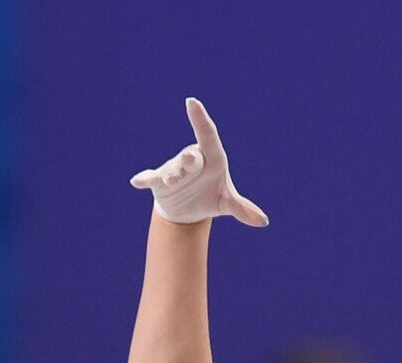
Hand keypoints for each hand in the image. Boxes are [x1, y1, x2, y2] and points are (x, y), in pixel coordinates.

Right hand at [129, 98, 267, 226]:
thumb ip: (242, 209)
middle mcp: (191, 160)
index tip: (192, 102)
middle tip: (191, 159)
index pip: (208, 136)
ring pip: (172, 170)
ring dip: (171, 176)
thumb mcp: (226, 202)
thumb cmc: (210, 196)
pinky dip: (144, 179)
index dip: (200, 119)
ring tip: (171, 182)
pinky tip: (137, 182)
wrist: (188, 210)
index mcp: (212, 158)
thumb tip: (264, 222)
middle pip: (191, 156)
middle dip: (189, 159)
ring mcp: (173, 170)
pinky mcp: (158, 181)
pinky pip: (151, 178)